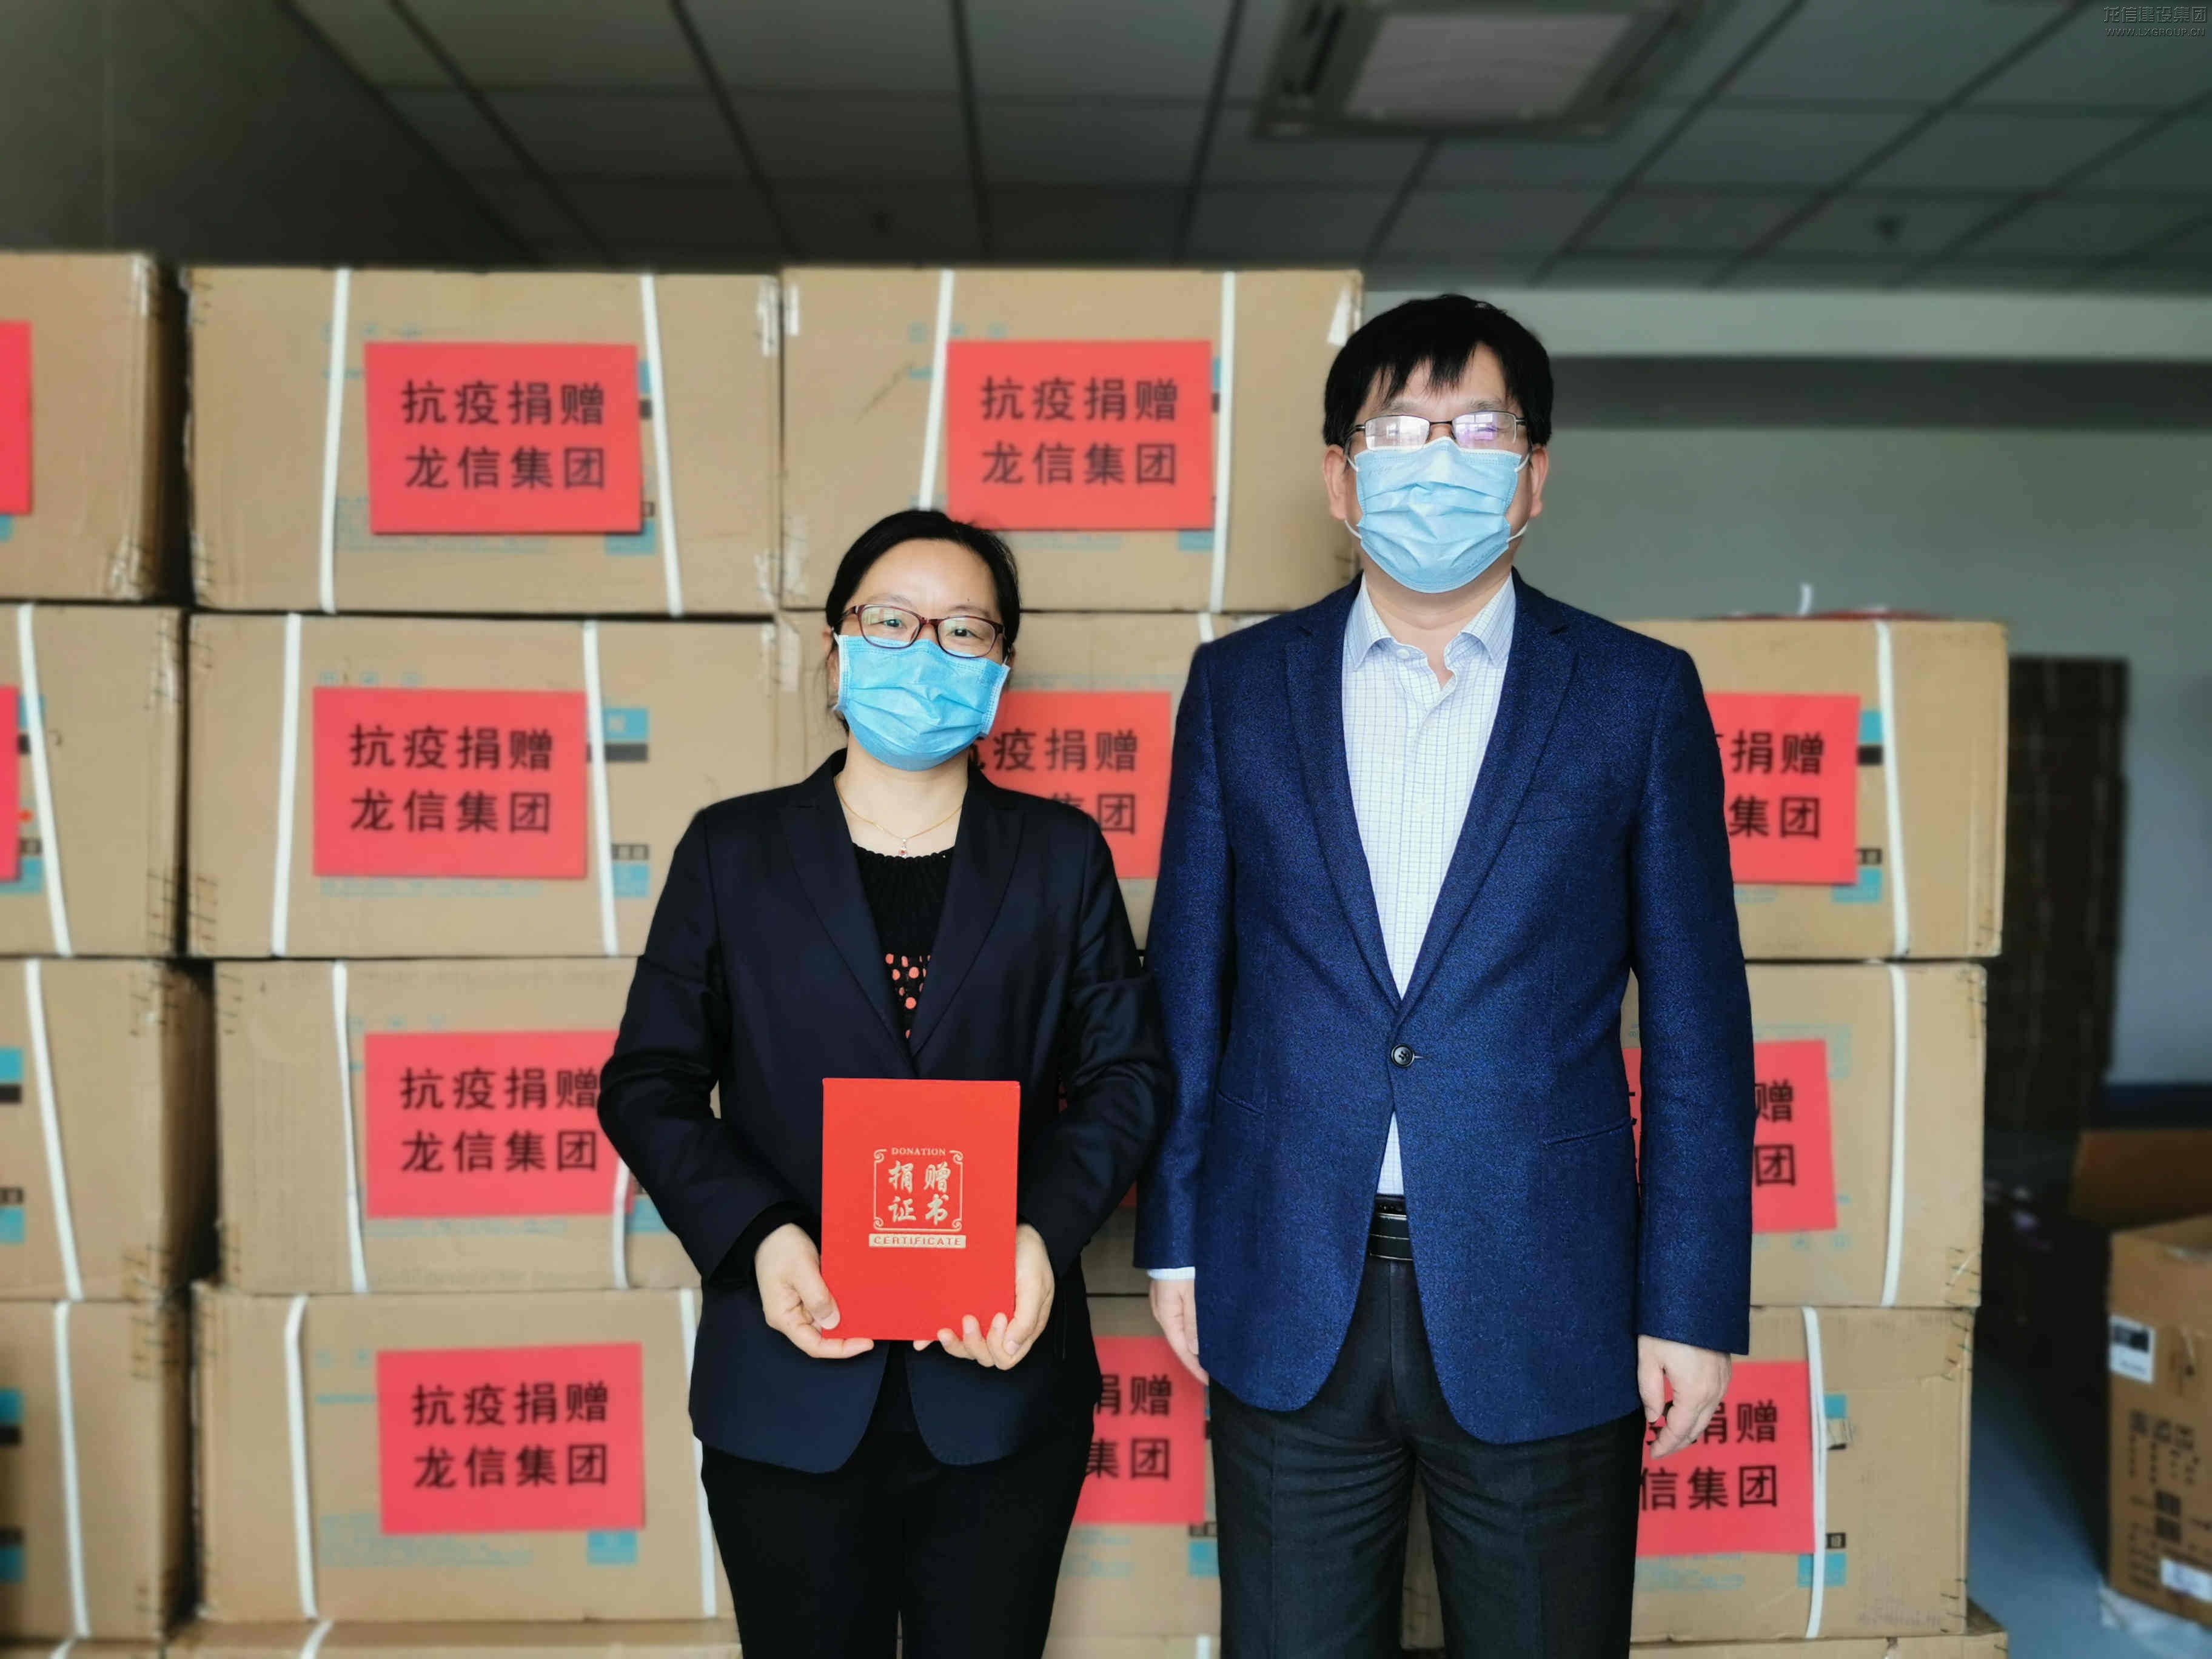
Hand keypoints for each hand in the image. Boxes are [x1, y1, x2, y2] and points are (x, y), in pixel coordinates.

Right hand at [756, 1222, 874, 1360]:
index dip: (841, 1349)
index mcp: (784, 1317)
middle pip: (823, 1336)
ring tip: (870, 1316)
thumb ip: (817, 1296)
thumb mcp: (801, 1269)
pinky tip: (858, 1302)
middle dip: (848, 1334)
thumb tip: (834, 1322)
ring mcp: (800, 1307)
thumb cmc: (781, 1248)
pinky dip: (842, 1306)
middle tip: (874, 1328)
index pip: (814, 1345)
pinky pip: (827, 1306)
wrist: (772, 1230)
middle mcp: (792, 1317)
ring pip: (827, 1322)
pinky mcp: (808, 1295)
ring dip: (847, 1320)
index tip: (866, 1342)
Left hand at [919, 1222, 1054, 1369]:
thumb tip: (1010, 1349)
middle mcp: (1001, 1329)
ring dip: (954, 1344)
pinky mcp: (966, 1310)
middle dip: (973, 1343)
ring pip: (966, 1349)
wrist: (1017, 1231)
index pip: (1006, 1357)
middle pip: (983, 1356)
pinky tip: (920, 1341)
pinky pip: (950, 1331)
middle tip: (969, 1318)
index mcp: (1021, 1328)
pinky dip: (932, 1339)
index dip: (998, 1346)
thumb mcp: (1035, 1285)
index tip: (998, 1317)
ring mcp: (983, 1321)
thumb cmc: (1030, 1257)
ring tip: (944, 1329)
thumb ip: (1026, 1319)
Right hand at [1149, 1276, 1207, 1384]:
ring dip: (1194, 1345)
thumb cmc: (1183, 1268)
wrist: (1173, 1242)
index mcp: (1168, 1317)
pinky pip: (1180, 1319)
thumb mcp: (1192, 1295)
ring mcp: (1165, 1305)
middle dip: (1195, 1359)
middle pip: (1180, 1343)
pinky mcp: (1169, 1296)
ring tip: (1210, 1357)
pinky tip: (1201, 1334)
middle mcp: (1163, 1314)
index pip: (1182, 1350)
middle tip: (1214, 1372)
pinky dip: (1191, 1331)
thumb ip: (1193, 1322)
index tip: (1209, 1382)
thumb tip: (1195, 1350)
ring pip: (1181, 1332)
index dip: (1195, 1368)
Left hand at [1638, 1335, 1730, 1457]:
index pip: (1679, 1431)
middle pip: (1696, 1429)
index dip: (1665, 1445)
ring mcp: (1723, 1381)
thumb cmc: (1666, 1327)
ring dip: (1688, 1427)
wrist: (1694, 1298)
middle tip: (1658, 1446)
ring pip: (1706, 1416)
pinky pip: (1713, 1401)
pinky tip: (1680, 1407)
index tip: (1652, 1453)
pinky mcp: (1725, 1371)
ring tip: (1665, 1429)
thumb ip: (1649, 1393)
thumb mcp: (1648, 1359)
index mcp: (1694, 1393)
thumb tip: (1652, 1418)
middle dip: (1677, 1442)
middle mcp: (1713, 1391)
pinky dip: (1698, 1411)